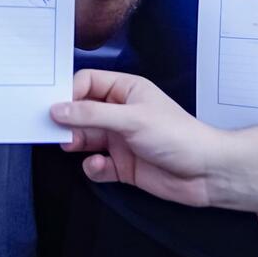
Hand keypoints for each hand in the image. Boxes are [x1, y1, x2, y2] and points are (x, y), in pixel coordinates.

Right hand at [53, 69, 225, 207]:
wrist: (205, 173)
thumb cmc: (178, 136)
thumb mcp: (132, 119)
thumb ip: (92, 115)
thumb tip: (58, 109)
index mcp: (126, 90)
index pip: (88, 83)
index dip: (69, 93)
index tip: (52, 106)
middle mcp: (121, 113)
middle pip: (81, 111)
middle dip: (67, 120)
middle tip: (52, 129)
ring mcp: (121, 139)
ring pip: (85, 138)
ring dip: (76, 143)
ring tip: (71, 145)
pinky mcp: (122, 165)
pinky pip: (96, 164)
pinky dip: (93, 166)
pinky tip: (99, 166)